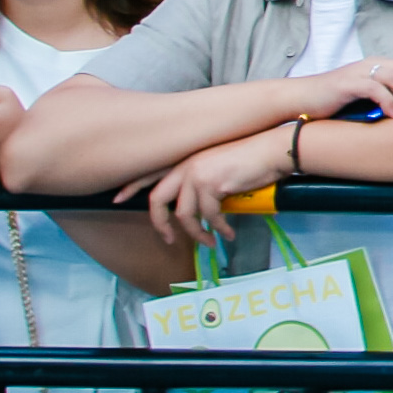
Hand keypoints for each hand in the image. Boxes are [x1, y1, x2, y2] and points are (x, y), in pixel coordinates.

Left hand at [133, 125, 292, 250]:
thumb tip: (199, 208)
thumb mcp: (220, 168)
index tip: (118, 198)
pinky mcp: (212, 184)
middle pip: (158, 199)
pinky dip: (219, 229)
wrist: (275, 149)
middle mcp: (186, 165)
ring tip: (210, 242)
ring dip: (197, 233)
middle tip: (169, 240)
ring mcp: (197, 174)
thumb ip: (203, 182)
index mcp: (186, 159)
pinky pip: (209, 216)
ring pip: (184, 214)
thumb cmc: (254, 158)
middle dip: (161, 225)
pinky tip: (227, 233)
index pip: (150, 172)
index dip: (132, 186)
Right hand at [284, 55, 392, 123]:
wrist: (301, 99)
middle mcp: (374, 64)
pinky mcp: (348, 84)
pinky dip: (389, 102)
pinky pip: (377, 89)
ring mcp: (361, 71)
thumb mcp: (369, 97)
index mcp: (381, 65)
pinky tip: (391, 116)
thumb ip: (390, 96)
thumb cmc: (337, 102)